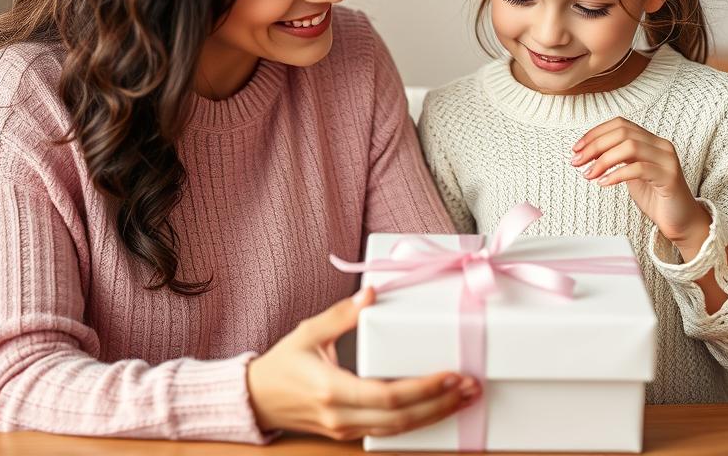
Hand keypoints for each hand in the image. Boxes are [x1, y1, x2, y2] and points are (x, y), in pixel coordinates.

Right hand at [247, 287, 479, 440]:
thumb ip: (342, 315)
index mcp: (331, 389)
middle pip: (401, 418)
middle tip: (471, 387)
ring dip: (435, 415)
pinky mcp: (348, 434)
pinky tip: (436, 408)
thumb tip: (372, 293)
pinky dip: (416, 421)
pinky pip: (388, 431)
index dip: (424, 389)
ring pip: (398, 430)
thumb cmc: (282, 363)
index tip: (452, 375)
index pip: (387, 395)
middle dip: (440, 404)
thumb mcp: (308, 332)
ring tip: (464, 398)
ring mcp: (344, 430)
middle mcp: (341, 415)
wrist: (256, 400)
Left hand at [570, 117, 709, 253]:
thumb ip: (616, 159)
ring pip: (630, 147)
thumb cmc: (654, 197)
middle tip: (577, 162)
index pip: (620, 124)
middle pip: (622, 133)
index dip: (595, 133)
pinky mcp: (669, 177)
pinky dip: (617, 174)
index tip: (576, 148)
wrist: (680, 221)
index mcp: (651, 140)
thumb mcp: (630, 172)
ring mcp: (667, 160)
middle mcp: (661, 145)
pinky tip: (604, 183)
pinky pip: (639, 169)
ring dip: (603, 160)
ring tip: (589, 174)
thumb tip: (586, 152)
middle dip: (594, 146)